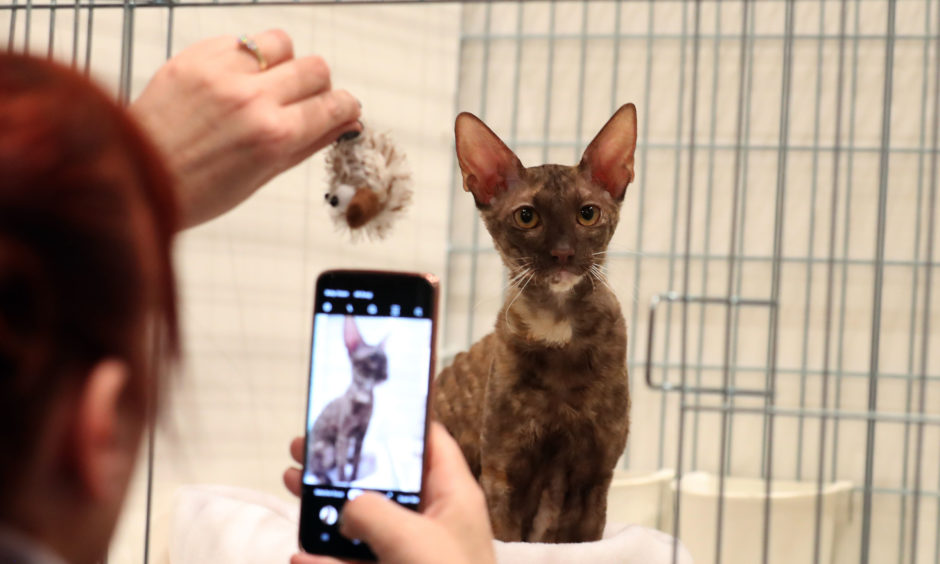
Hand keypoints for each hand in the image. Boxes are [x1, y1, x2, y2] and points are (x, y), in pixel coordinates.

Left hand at [130, 29, 360, 227]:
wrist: (134, 174)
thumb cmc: (194, 189)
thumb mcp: (262, 176)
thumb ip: (307, 144)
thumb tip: (342, 125)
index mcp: (274, 136)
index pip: (335, 104)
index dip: (346, 106)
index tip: (343, 108)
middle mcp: (252, 99)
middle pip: (315, 67)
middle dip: (318, 85)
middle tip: (303, 99)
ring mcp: (222, 74)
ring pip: (281, 42)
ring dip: (283, 61)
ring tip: (267, 82)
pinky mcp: (194, 57)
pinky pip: (238, 40)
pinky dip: (244, 57)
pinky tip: (232, 80)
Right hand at [283, 423, 495, 563]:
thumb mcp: (413, 540)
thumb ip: (374, 511)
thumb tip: (348, 506)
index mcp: (452, 496)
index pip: (429, 441)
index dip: (398, 419)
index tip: (360, 404)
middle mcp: (432, 520)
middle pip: (385, 478)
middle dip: (344, 462)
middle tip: (306, 445)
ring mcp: (410, 554)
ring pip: (363, 521)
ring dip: (326, 505)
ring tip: (290, 481)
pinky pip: (354, 563)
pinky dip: (326, 558)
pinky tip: (299, 555)